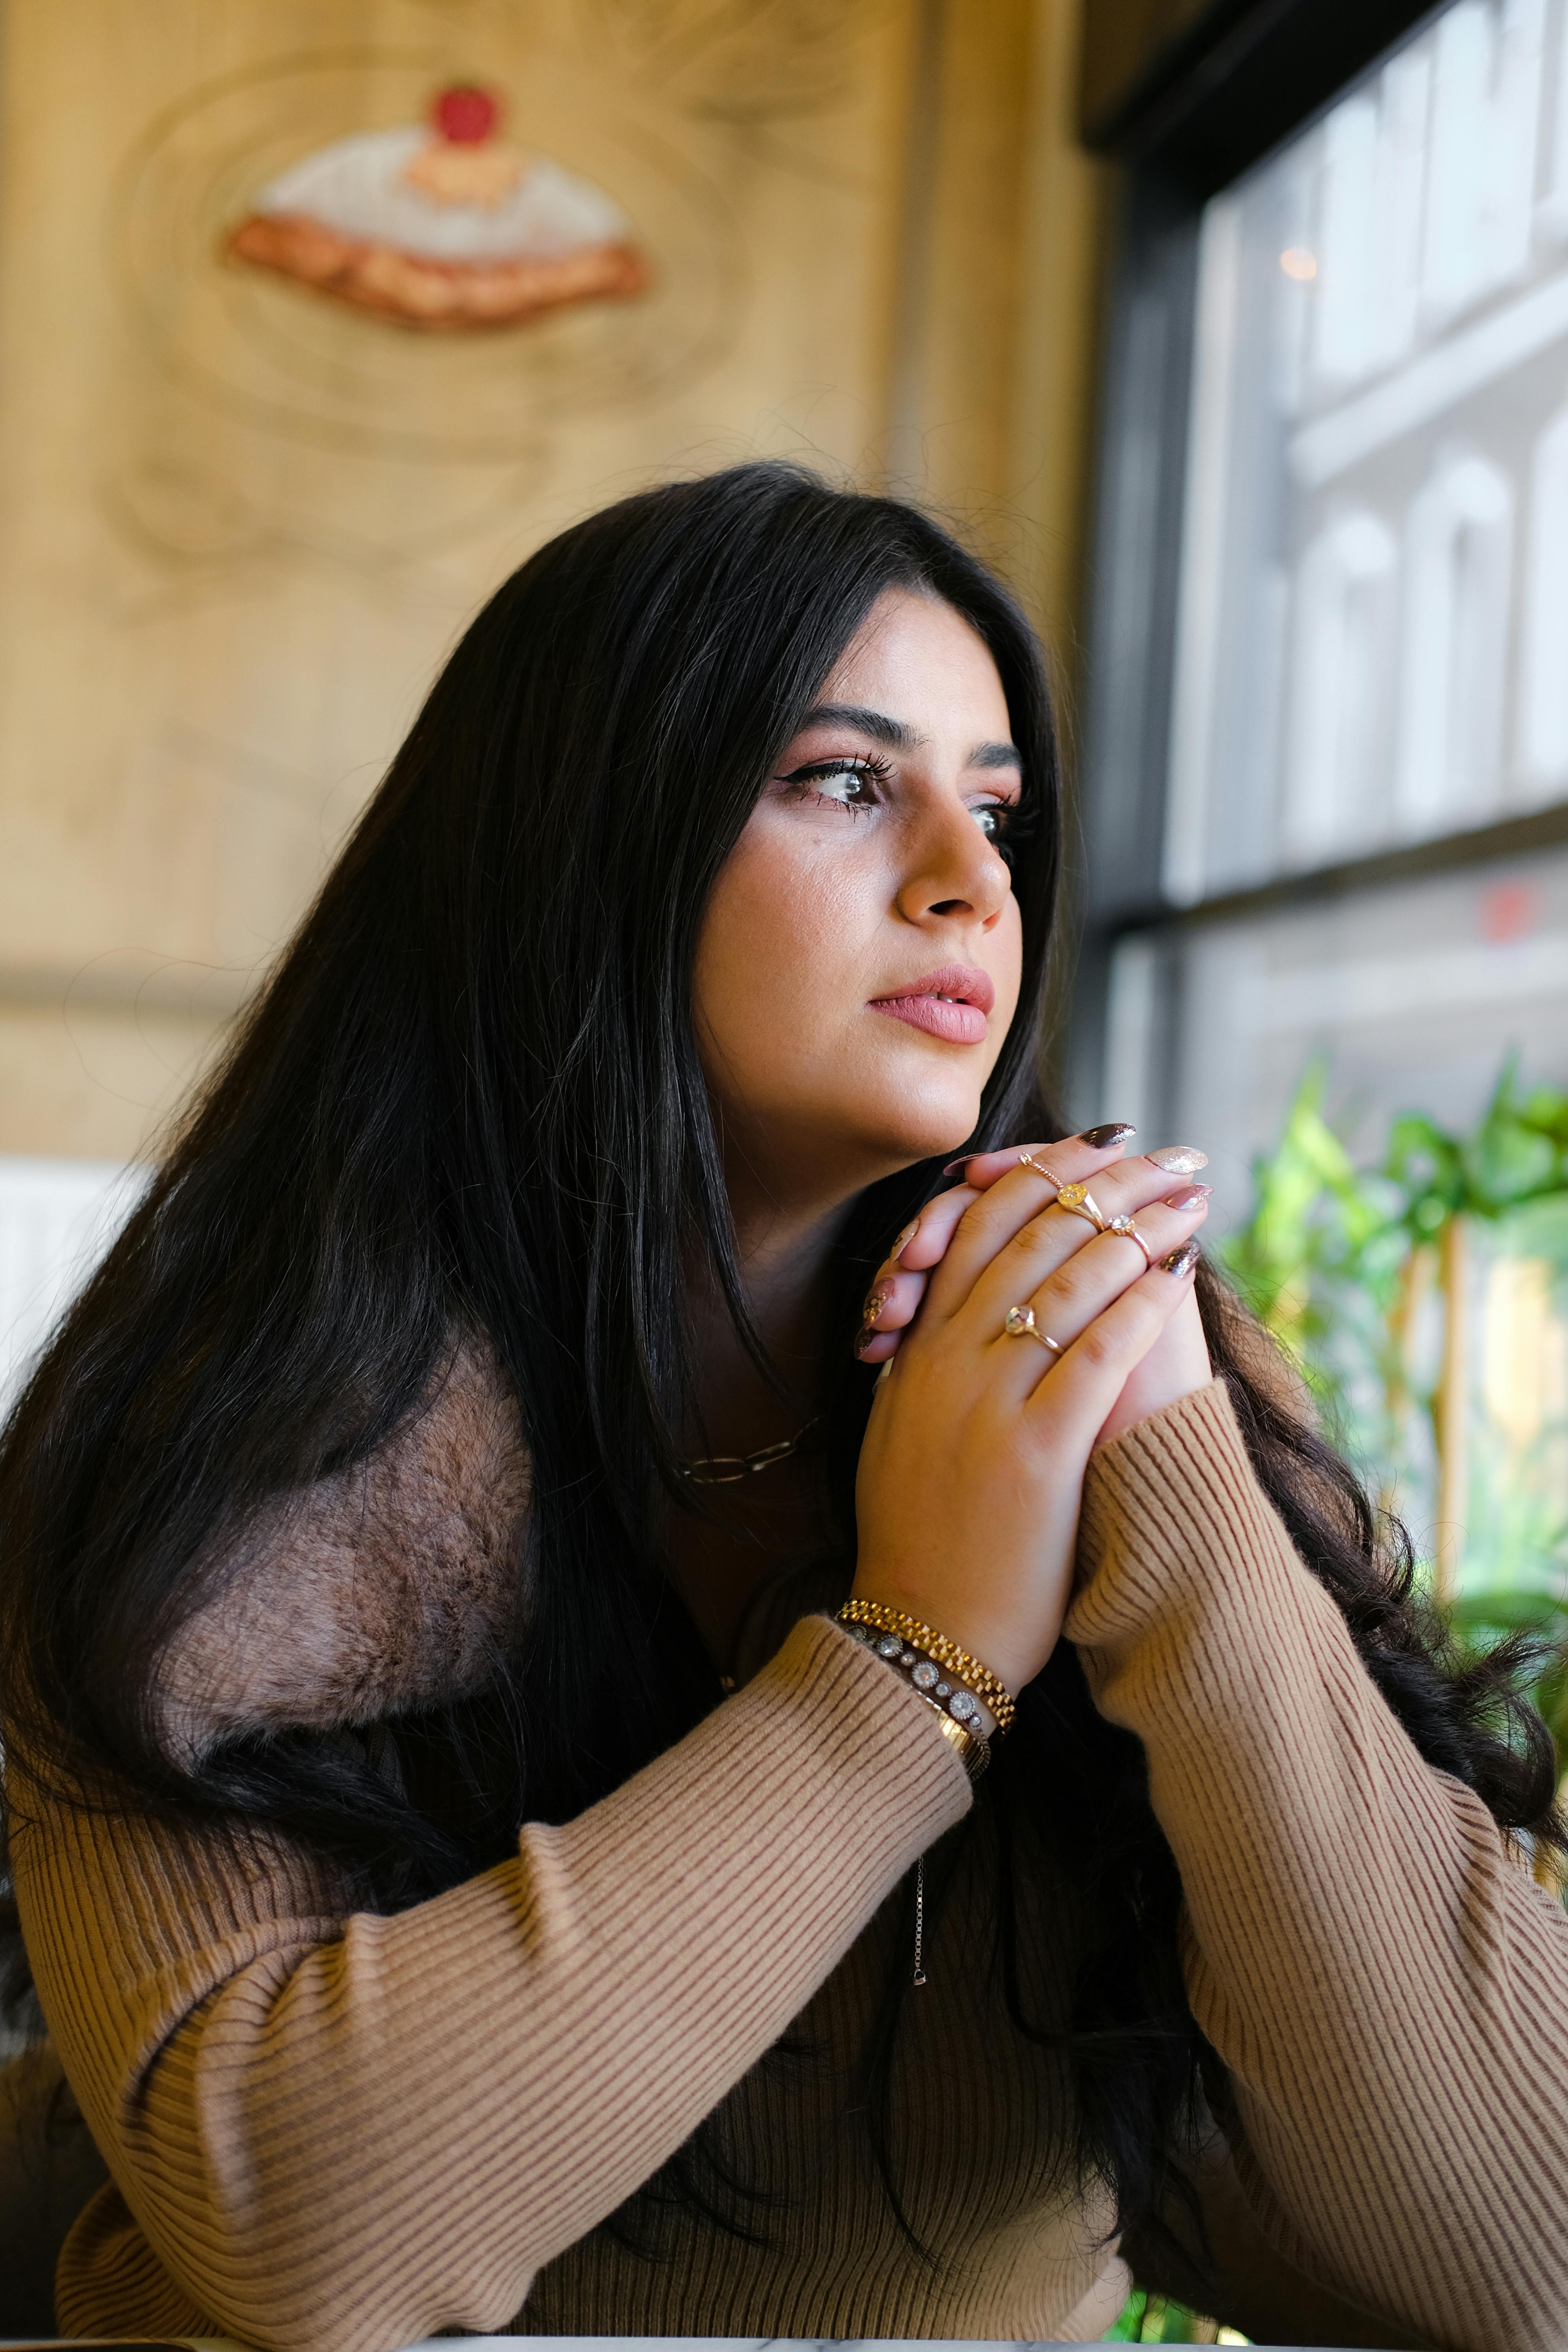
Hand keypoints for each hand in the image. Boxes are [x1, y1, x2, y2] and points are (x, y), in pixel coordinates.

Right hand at [850, 1135, 1211, 1693]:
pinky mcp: (1036, 1450)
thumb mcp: (898, 1433)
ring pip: (1068, 1282)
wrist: (920, 1633)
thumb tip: (937, 1314)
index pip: (978, 1227)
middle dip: (1108, 1185)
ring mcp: (989, 1403)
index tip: (1101, 1148)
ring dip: (1138, 1229)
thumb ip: (919, 1369)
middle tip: (1166, 1156)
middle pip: (1031, 1236)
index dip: (1045, 1174)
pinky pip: (1095, 1353)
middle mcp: (948, 1362)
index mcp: (917, 1353)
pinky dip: (1140, 1304)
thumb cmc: (920, 1539)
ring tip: (1189, 1199)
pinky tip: (1180, 1272)